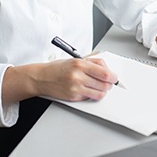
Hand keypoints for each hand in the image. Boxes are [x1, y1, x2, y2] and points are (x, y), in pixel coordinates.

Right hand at [2, 58, 118, 103]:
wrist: (41, 78)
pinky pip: (89, 98)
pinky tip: (87, 89)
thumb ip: (93, 62)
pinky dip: (92, 94)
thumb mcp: (75, 59)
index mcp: (80, 64)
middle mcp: (78, 76)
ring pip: (99, 93)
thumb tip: (107, 69)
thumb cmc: (58, 68)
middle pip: (104, 84)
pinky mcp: (73, 97)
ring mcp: (75, 88)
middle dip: (109, 84)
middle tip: (108, 83)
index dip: (113, 77)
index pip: (104, 73)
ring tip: (98, 86)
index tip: (114, 77)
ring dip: (102, 91)